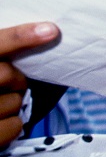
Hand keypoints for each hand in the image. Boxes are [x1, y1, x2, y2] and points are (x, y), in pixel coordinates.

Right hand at [0, 22, 59, 145]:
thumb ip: (4, 56)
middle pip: (6, 74)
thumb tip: (46, 35)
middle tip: (12, 84)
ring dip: (14, 104)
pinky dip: (13, 126)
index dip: (20, 36)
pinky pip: (14, 125)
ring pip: (14, 101)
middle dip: (16, 79)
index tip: (51, 30)